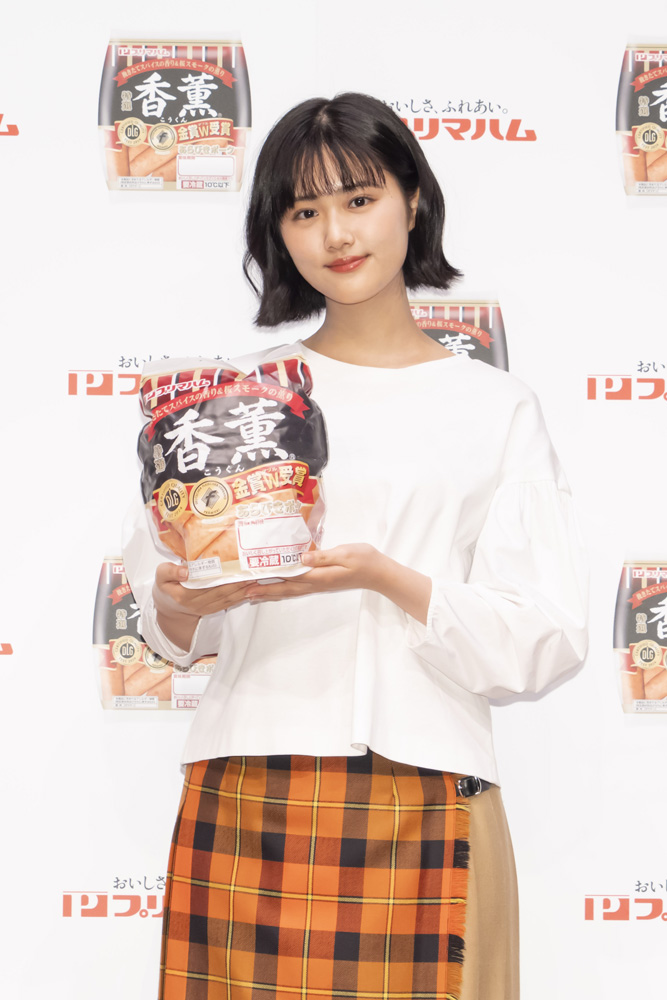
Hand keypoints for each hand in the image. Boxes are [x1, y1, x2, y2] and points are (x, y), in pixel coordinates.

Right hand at [153, 561, 254, 649]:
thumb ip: (170, 571)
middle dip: (238, 583)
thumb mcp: (161, 575)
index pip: (207, 585)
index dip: (223, 578)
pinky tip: (250, 590)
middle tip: (252, 572)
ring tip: (255, 580)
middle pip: (221, 592)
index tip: (236, 568)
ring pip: (227, 599)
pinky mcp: (211, 610)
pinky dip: (240, 597)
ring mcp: (205, 608)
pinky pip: (227, 604)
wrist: (168, 607)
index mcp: (184, 595)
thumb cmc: (166, 586)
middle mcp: (196, 603)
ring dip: (242, 590)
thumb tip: (186, 571)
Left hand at [245, 544, 430, 624]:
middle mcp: (316, 583)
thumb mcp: (344, 553)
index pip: (290, 577)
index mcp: (320, 576)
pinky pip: (297, 589)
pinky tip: (277, 589)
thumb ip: (322, 556)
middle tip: (244, 593)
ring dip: (271, 593)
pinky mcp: (322, 583)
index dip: (271, 578)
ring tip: (254, 595)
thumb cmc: (364, 560)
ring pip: (290, 591)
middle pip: (286, 589)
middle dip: (265, 591)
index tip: (253, 579)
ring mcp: (319, 585)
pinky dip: (284, 590)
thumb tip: (301, 558)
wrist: (379, 573)